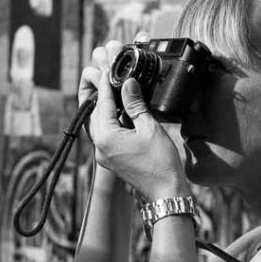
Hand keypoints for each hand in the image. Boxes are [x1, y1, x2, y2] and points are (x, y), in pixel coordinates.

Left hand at [77, 41, 189, 201]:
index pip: (103, 103)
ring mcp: (103, 155)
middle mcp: (99, 147)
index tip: (108, 69)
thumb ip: (135, 104)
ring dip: (104, 108)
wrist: (166, 192)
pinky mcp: (111, 160)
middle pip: (95, 113)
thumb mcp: (149, 127)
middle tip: (108, 77)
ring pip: (98, 124)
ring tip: (113, 92)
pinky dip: (109, 121)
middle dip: (101, 94)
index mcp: (106, 137)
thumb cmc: (161, 163)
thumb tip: (128, 83)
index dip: (106, 84)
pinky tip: (119, 113)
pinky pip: (104, 135)